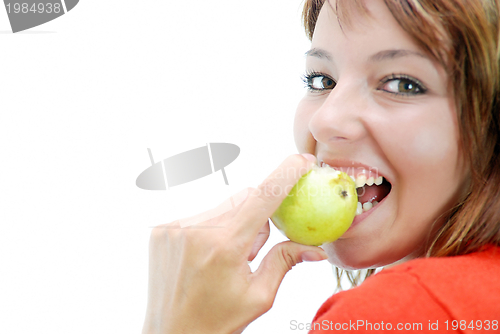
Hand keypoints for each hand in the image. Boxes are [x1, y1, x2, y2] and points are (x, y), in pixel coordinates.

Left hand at [142, 154, 327, 333]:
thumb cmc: (216, 321)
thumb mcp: (259, 296)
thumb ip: (285, 261)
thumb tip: (315, 247)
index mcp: (225, 246)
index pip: (263, 197)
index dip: (286, 174)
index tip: (302, 161)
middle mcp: (196, 229)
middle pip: (244, 200)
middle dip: (258, 217)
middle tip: (251, 251)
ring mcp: (175, 227)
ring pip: (223, 206)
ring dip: (234, 223)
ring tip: (224, 258)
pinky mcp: (163, 229)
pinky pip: (201, 214)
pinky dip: (213, 227)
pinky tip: (207, 255)